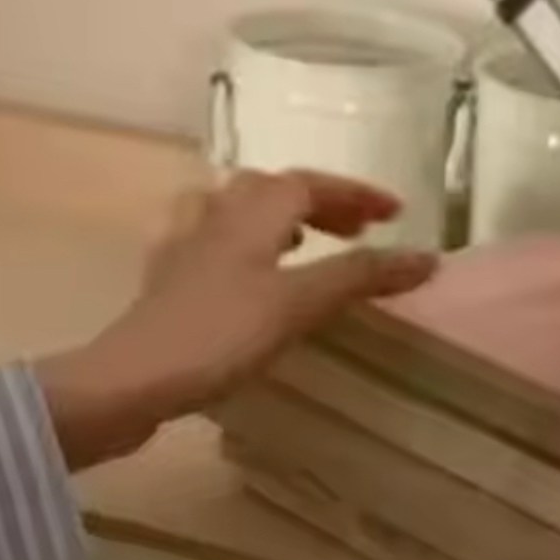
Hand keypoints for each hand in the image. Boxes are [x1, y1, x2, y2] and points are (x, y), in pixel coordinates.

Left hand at [38, 170, 438, 469]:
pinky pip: (213, 243)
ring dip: (278, 218)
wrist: (133, 378)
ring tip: (309, 245)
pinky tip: (253, 280)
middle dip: (317, 201)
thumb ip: (358, 277)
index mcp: (245, 213)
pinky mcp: (167, 279)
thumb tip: (426, 255)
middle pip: (268, 190)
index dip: (351, 192)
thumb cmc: (219, 335)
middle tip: (359, 230)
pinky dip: (247, 246)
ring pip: (235, 211)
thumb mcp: (297, 304)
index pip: (303, 182)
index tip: (396, 211)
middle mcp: (211, 217)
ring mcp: (182, 246)